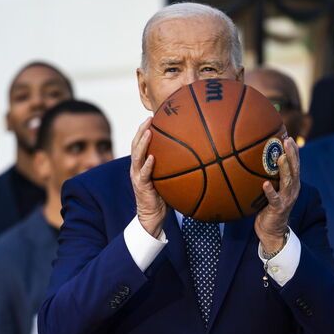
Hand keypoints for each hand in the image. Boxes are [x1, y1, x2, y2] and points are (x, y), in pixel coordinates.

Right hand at [130, 117, 167, 237]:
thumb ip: (175, 167)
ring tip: (149, 132)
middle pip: (136, 144)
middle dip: (142, 130)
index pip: (141, 143)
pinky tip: (152, 157)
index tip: (152, 116)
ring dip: (142, 143)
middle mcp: (137, 167)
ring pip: (137, 156)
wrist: (152, 216)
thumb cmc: (163, 197)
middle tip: (149, 118)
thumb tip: (197, 156)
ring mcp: (137, 176)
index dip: (144, 129)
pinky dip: (147, 165)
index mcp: (142, 164)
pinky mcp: (141, 186)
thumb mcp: (169, 178)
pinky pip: (143, 174)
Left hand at [254, 136, 300, 253]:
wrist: (271, 230)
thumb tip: (253, 160)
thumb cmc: (268, 207)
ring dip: (284, 168)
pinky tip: (264, 184)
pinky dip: (270, 191)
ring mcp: (286, 199)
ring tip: (280, 157)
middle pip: (294, 169)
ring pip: (288, 181)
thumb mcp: (270, 189)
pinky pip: (274, 199)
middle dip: (292, 154)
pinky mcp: (278, 209)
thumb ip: (267, 176)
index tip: (289, 137)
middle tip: (287, 141)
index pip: (295, 165)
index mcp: (291, 184)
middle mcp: (292, 190)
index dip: (293, 151)